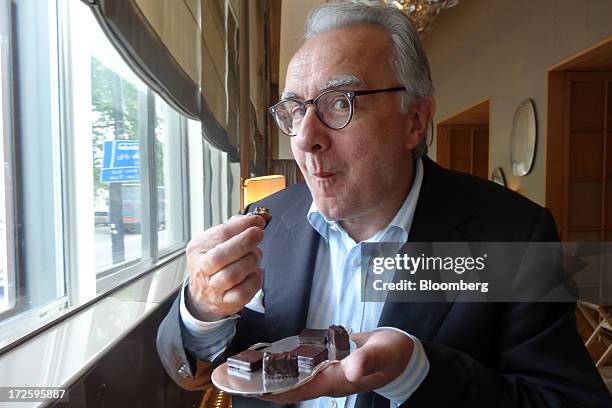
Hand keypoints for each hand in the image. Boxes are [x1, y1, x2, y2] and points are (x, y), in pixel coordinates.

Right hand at [186, 214, 265, 319]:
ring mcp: (212, 288)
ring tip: (256, 255)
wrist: (204, 294)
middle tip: (258, 234)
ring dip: (250, 261)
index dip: (242, 226)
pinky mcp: (225, 303)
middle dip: (244, 242)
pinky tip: (255, 273)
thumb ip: (234, 227)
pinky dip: (254, 280)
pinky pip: (243, 293)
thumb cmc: (214, 263)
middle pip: (221, 256)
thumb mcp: (215, 241)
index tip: (258, 221)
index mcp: (197, 249)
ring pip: (233, 275)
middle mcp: (201, 269)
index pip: (220, 234)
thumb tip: (255, 218)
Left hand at [260, 329, 413, 403]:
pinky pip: (302, 367)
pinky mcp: (329, 363)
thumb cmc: (394, 355)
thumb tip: (352, 365)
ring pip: (293, 378)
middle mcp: (327, 380)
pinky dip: (286, 363)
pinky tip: (273, 356)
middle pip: (289, 387)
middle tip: (234, 375)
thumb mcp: (385, 354)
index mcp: (336, 380)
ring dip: (271, 374)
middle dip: (263, 383)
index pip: (297, 390)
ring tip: (245, 366)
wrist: (403, 356)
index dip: (271, 390)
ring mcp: (327, 373)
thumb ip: (369, 359)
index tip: (247, 387)